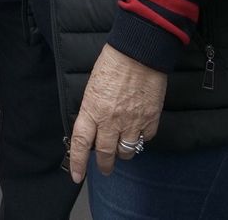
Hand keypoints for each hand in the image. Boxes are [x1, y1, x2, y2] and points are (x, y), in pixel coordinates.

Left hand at [67, 45, 166, 182]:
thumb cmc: (113, 63)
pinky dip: (141, 138)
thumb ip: (93, 109)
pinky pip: (145, 139)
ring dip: (123, 153)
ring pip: (126, 151)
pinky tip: (138, 131)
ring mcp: (132, 122)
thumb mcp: (93, 86)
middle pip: (106, 153)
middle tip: (104, 169)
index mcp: (92, 110)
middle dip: (104, 165)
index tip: (76, 176)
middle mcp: (111, 120)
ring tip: (121, 150)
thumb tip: (94, 126)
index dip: (78, 162)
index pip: (81, 143)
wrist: (140, 52)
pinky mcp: (151, 119)